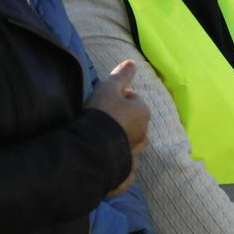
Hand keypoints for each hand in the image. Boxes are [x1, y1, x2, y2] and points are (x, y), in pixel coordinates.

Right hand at [87, 62, 149, 193]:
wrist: (90, 148)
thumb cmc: (101, 114)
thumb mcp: (108, 88)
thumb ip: (121, 75)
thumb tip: (132, 62)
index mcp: (143, 113)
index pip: (132, 99)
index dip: (116, 98)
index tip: (102, 101)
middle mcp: (143, 134)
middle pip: (132, 123)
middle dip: (120, 121)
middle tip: (99, 120)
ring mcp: (134, 154)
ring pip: (130, 145)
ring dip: (119, 142)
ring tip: (100, 140)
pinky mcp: (123, 172)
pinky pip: (124, 168)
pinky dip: (118, 166)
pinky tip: (106, 163)